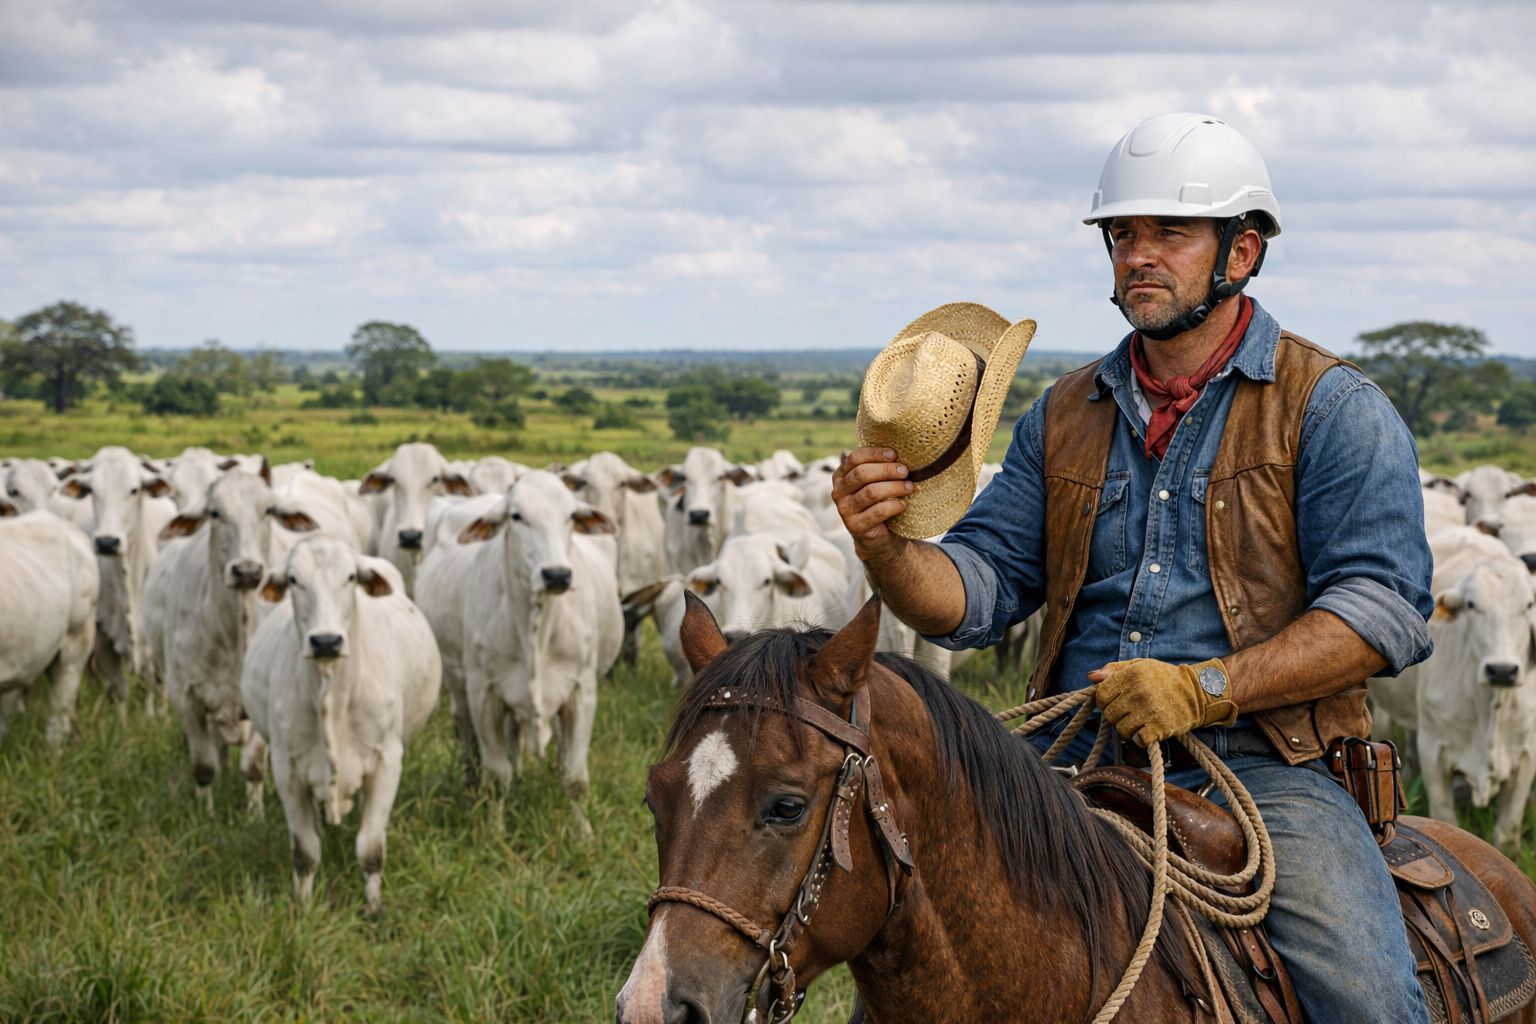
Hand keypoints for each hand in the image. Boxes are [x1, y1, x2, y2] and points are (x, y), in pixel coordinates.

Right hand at [832, 447, 914, 563]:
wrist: (878, 537)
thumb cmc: (880, 502)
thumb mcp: (876, 482)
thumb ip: (879, 466)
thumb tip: (902, 446)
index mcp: (840, 476)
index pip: (854, 458)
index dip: (875, 454)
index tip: (894, 454)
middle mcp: (838, 492)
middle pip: (862, 474)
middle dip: (887, 470)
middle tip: (905, 471)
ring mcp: (845, 510)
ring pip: (871, 492)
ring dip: (894, 487)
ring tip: (910, 487)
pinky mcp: (855, 526)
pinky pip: (877, 512)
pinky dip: (894, 506)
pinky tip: (904, 504)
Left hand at [1089, 658, 1237, 747]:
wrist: (1198, 692)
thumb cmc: (1164, 678)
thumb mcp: (1139, 665)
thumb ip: (1114, 670)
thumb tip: (1092, 678)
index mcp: (1131, 675)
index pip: (1100, 695)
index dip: (1104, 701)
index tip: (1114, 702)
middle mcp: (1138, 692)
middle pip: (1109, 714)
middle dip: (1116, 716)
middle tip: (1128, 713)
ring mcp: (1148, 711)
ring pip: (1121, 729)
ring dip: (1127, 729)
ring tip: (1138, 722)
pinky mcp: (1159, 728)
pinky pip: (1137, 740)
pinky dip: (1140, 739)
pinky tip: (1147, 731)